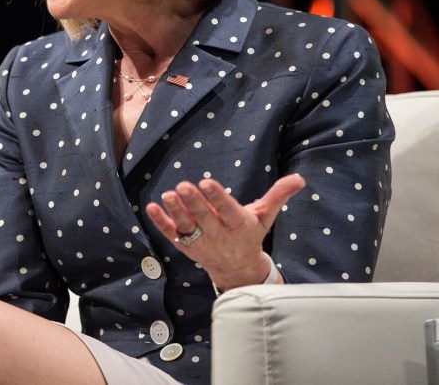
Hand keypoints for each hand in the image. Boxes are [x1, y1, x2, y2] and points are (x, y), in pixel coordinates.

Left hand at [145, 174, 305, 290]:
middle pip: (204, 218)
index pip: (227, 210)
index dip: (217, 197)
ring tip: (167, 195)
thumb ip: (278, 196)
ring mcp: (200, 242)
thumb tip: (299, 178)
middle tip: (182, 185)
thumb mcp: (265, 217)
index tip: (206, 181)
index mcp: (238, 225)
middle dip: (193, 202)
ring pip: (186, 227)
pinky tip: (150, 207)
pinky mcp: (185, 246)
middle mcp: (218, 235)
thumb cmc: (250, 235)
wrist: (237, 269)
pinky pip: (171, 234)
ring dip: (175, 212)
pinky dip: (160, 222)